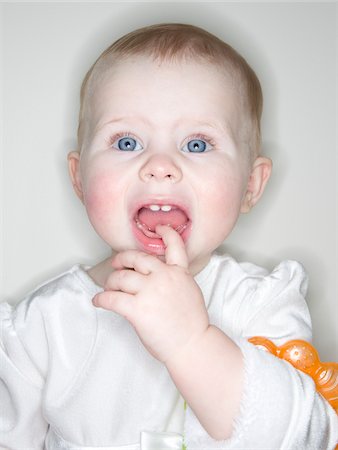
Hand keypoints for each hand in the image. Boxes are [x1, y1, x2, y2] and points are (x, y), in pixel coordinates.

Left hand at [92, 225, 209, 362]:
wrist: (193, 344)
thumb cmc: (191, 324)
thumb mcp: (190, 292)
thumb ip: (174, 279)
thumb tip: (154, 278)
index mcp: (179, 273)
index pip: (174, 246)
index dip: (166, 234)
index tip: (160, 227)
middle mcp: (164, 277)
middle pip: (136, 259)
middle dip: (122, 260)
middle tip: (116, 264)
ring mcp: (150, 292)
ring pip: (120, 278)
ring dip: (110, 282)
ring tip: (108, 288)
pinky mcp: (138, 309)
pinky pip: (111, 299)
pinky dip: (101, 299)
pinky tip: (98, 301)